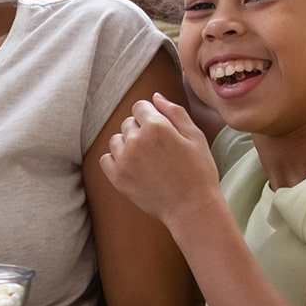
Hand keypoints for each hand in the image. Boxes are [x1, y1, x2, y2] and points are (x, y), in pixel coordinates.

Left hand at [100, 93, 224, 227]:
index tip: (161, 129)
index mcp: (157, 127)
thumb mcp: (195, 136)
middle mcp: (136, 140)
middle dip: (141, 129)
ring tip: (147, 158)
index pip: (140, 107)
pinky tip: (133, 166)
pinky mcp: (117, 178)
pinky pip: (106, 158)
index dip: (151, 115)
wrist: (192, 208)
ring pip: (116, 139)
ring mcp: (124, 160)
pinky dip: (116, 160)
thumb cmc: (199, 172)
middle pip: (128, 123)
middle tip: (158, 148)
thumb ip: (174, 112)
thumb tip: (155, 97)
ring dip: (128, 144)